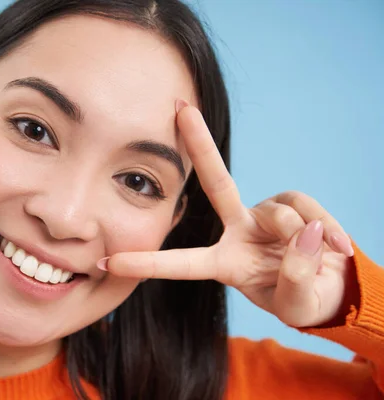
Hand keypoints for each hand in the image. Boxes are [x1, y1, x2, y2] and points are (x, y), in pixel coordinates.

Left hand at [103, 101, 355, 327]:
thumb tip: (304, 232)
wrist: (330, 288)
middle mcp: (237, 231)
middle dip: (201, 144)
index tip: (108, 261)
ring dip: (301, 242)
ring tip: (319, 261)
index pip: (180, 263)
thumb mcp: (295, 304)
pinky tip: (335, 246)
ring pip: (281, 216)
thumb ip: (296, 279)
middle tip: (180, 108)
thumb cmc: (301, 299)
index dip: (146, 263)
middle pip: (217, 183)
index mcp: (223, 263)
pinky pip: (307, 209)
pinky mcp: (293, 205)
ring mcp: (263, 215)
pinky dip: (326, 229)